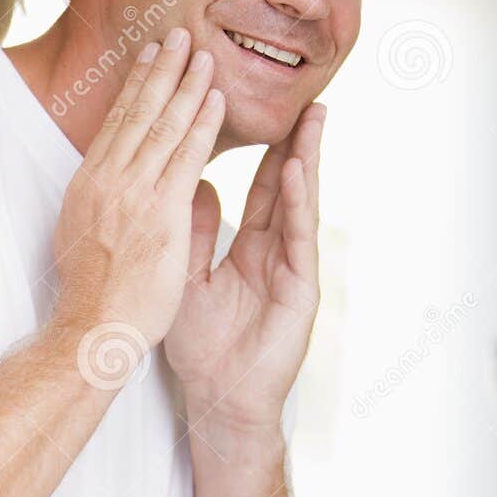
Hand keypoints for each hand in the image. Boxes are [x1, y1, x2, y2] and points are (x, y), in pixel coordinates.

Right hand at [51, 31, 224, 350]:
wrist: (91, 328)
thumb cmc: (90, 296)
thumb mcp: (81, 237)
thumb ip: (102, 204)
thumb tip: (113, 185)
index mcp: (86, 185)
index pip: (114, 125)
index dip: (134, 87)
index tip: (149, 58)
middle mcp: (106, 181)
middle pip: (136, 113)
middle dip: (160, 71)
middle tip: (178, 35)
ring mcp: (133, 194)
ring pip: (162, 125)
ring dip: (184, 85)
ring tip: (202, 53)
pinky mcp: (161, 213)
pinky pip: (186, 156)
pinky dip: (201, 123)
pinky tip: (215, 99)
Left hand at [163, 103, 323, 429]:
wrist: (218, 399)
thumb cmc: (202, 347)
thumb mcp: (186, 276)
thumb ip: (191, 230)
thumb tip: (191, 181)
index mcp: (248, 247)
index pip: (257, 187)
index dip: (259, 149)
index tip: (257, 108)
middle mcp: (273, 251)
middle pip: (284, 186)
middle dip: (294, 142)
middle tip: (302, 97)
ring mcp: (290, 268)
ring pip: (298, 205)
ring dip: (305, 162)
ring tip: (310, 120)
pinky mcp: (300, 289)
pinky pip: (297, 238)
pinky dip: (296, 204)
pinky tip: (296, 173)